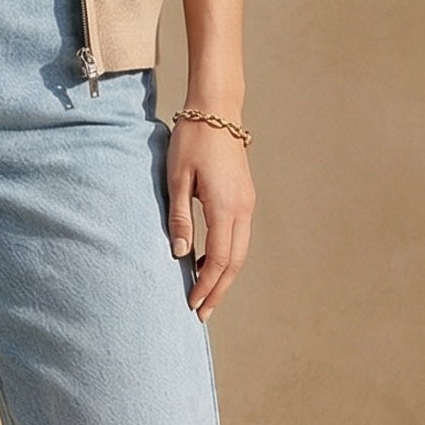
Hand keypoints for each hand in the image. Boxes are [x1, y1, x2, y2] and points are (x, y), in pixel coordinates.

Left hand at [167, 115, 253, 321]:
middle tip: (202, 313)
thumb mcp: (177, 179)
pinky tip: (208, 261)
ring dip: (224, 275)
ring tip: (205, 293)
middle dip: (218, 290)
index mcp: (225, 206)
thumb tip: (181, 254)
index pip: (219, 259)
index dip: (207, 285)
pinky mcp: (245, 197)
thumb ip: (179, 218)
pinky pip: (239, 236)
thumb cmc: (192, 141)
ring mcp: (247, 203)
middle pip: (235, 263)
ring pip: (240, 251)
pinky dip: (227, 256)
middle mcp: (242, 209)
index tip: (193, 304)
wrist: (216, 112)